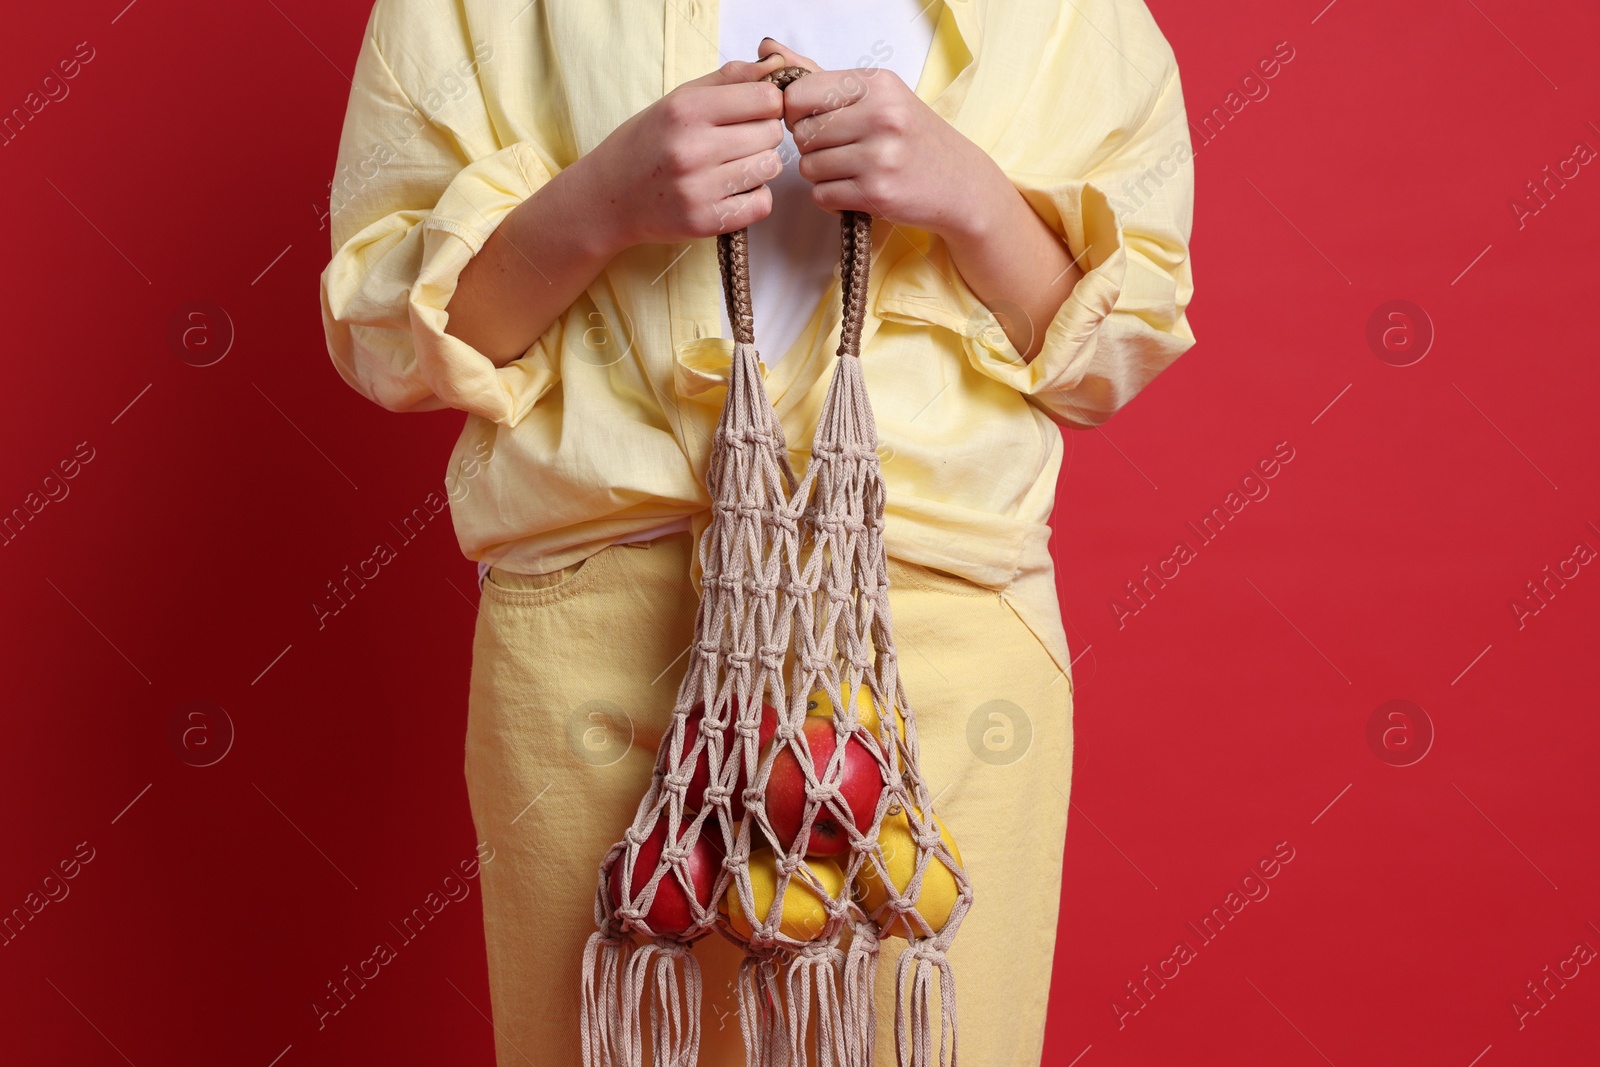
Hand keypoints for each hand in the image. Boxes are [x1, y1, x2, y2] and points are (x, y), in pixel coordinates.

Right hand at [585, 53, 788, 249]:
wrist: (610, 195)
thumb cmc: (649, 141)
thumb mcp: (679, 99)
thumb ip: (729, 79)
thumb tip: (776, 64)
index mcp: (685, 110)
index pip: (766, 98)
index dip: (768, 103)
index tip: (755, 111)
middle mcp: (692, 148)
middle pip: (771, 132)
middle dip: (763, 133)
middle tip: (738, 140)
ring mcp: (697, 189)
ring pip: (770, 167)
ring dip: (760, 165)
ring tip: (734, 165)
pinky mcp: (704, 221)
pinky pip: (761, 204)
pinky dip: (755, 197)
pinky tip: (733, 190)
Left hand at [757, 36, 999, 241]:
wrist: (963, 184)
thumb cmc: (914, 137)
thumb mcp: (878, 96)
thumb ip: (820, 77)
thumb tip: (767, 49)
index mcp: (877, 84)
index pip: (800, 94)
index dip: (797, 113)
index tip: (815, 121)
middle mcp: (880, 115)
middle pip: (801, 133)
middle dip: (811, 146)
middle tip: (838, 149)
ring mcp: (880, 156)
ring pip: (808, 167)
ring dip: (820, 173)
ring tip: (849, 169)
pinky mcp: (878, 193)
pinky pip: (822, 195)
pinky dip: (832, 197)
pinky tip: (855, 189)